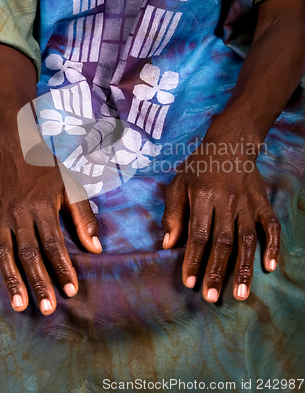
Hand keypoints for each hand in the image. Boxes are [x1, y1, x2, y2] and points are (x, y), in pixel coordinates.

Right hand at [0, 136, 100, 314]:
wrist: (17, 152)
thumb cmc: (49, 172)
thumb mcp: (72, 187)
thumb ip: (83, 217)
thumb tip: (95, 248)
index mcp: (42, 206)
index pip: (53, 243)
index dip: (62, 268)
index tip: (71, 291)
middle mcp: (18, 214)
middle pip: (28, 253)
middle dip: (38, 282)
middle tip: (46, 308)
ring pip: (3, 254)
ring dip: (11, 280)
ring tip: (20, 305)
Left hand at [162, 135, 279, 302]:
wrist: (230, 144)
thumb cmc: (199, 166)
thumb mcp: (179, 182)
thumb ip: (173, 213)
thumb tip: (168, 245)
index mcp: (203, 194)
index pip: (198, 234)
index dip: (194, 260)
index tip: (190, 283)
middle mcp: (227, 200)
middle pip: (222, 241)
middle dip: (216, 271)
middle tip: (211, 297)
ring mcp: (247, 202)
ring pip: (248, 239)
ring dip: (244, 268)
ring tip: (240, 294)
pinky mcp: (262, 202)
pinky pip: (271, 225)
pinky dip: (273, 246)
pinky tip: (270, 267)